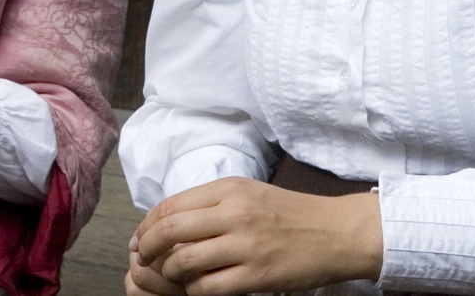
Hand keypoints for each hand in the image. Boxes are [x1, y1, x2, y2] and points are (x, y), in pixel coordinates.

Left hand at [130, 177, 382, 294]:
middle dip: (148, 247)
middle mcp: (235, 213)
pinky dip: (194, 291)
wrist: (334, 232)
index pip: (172, 204)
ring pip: (185, 261)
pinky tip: (196, 288)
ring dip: (169, 272)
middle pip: (171, 229)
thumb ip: (212, 203)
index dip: (148, 224)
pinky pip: (209, 287)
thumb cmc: (288, 213)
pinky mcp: (257, 276)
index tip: (141, 237)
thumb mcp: (248, 192)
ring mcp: (246, 245)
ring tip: (170, 275)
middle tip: (142, 258)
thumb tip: (170, 219)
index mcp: (229, 189)